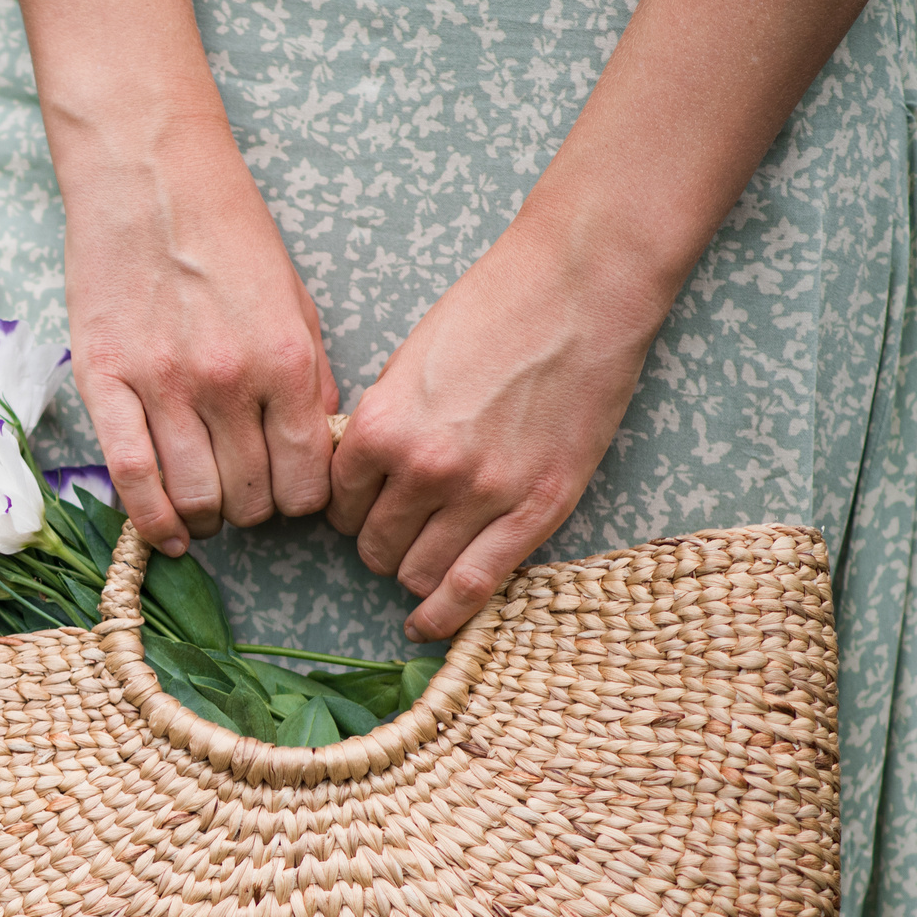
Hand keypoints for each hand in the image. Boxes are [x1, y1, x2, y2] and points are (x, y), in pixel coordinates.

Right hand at [62, 118, 337, 554]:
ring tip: (203, 509)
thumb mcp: (295, 301)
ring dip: (204, 517)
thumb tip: (313, 449)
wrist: (150, 174)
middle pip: (250, 497)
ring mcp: (162, 384)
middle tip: (242, 495)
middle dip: (252, 508)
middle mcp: (228, 381)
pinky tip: (165, 534)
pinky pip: (130, 477)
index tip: (285, 493)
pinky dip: (151, 520)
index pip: (305, 479)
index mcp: (286, 361)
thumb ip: (310, 379)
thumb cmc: (227, 232)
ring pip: (192, 497)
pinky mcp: (105, 381)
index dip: (299, 501)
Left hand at [328, 213, 673, 641]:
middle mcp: (423, 469)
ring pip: (415, 572)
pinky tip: (425, 626)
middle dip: (376, 540)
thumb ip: (381, 426)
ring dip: (411, 568)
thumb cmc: (493, 311)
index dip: (348, 508)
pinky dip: (443, 614)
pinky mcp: (536, 508)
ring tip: (425, 551)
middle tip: (397, 525)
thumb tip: (359, 479)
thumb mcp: (409, 364)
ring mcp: (481, 494)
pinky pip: (473, 587)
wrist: (579, 290)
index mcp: (380, 427)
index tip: (363, 505)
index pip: (337, 504)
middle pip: (371, 545)